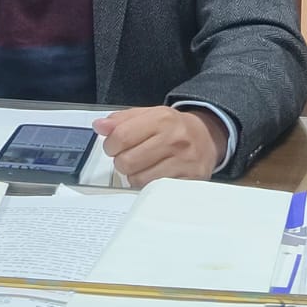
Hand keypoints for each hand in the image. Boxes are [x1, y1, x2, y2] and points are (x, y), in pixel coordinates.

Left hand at [92, 105, 226, 185]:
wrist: (207, 137)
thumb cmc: (172, 127)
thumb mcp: (149, 115)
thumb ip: (121, 119)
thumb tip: (98, 126)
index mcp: (161, 118)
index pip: (121, 136)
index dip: (110, 145)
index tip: (113, 147)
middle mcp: (174, 139)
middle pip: (127, 161)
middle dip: (121, 162)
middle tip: (128, 157)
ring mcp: (183, 162)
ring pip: (138, 180)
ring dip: (134, 176)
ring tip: (142, 167)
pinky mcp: (189, 180)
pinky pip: (154, 191)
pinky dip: (147, 186)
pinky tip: (153, 175)